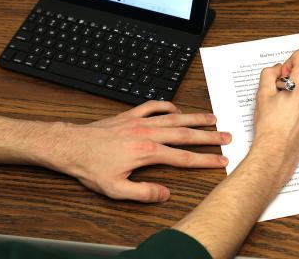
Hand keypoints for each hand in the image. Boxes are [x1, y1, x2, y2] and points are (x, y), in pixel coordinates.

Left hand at [55, 101, 230, 202]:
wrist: (71, 146)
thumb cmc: (91, 167)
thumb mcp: (115, 189)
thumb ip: (143, 192)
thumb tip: (165, 193)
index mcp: (147, 153)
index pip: (184, 158)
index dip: (205, 160)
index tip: (221, 160)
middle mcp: (147, 134)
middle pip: (186, 134)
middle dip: (209, 137)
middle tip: (226, 136)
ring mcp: (139, 122)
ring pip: (174, 118)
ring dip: (195, 117)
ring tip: (212, 118)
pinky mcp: (129, 115)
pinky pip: (153, 106)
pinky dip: (167, 106)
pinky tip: (176, 109)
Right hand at [251, 50, 298, 184]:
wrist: (278, 152)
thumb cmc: (271, 127)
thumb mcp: (263, 93)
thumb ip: (270, 73)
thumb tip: (278, 69)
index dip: (288, 64)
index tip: (282, 76)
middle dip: (293, 81)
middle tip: (281, 97)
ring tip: (286, 109)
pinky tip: (293, 117)